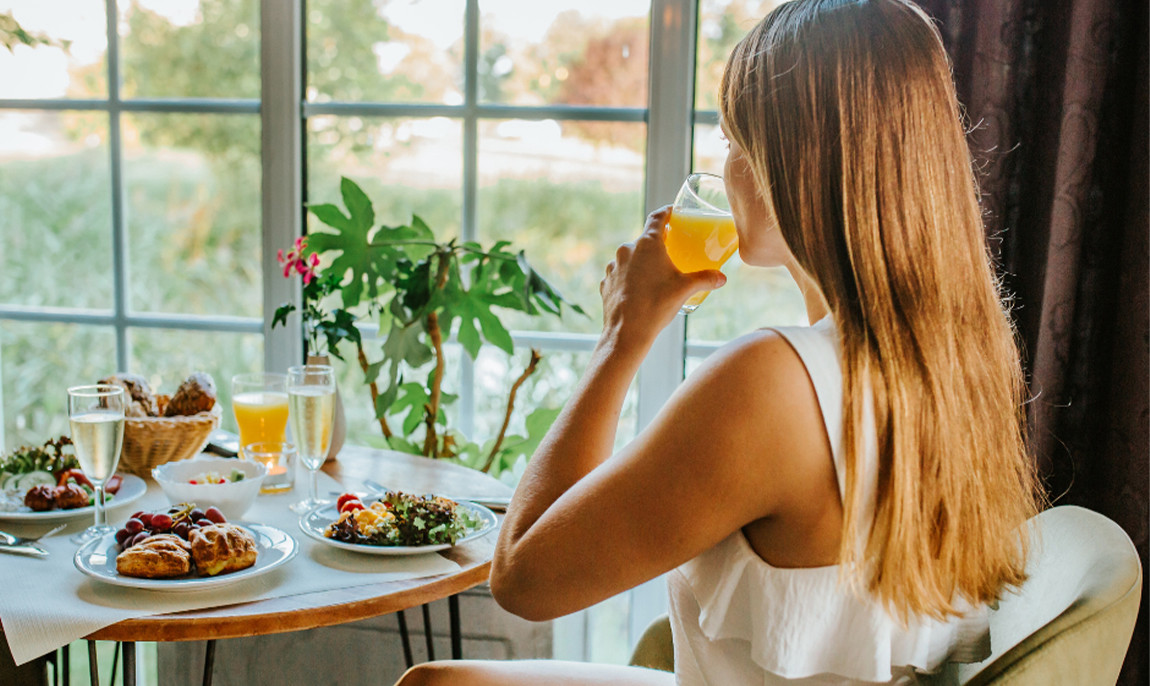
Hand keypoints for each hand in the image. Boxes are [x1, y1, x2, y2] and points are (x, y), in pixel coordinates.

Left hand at [599, 206, 726, 346]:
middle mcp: (627, 250)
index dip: (666, 213)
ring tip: (655, 278)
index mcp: (647, 244)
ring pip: (631, 258)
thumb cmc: (657, 306)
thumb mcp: (685, 289)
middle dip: (658, 245)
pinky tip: (640, 291)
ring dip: (642, 264)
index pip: (657, 218)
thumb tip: (722, 278)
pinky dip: (630, 279)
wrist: (626, 333)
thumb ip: (705, 279)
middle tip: (671, 253)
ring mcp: (613, 266)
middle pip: (645, 240)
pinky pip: (621, 275)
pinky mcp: (606, 283)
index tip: (672, 212)